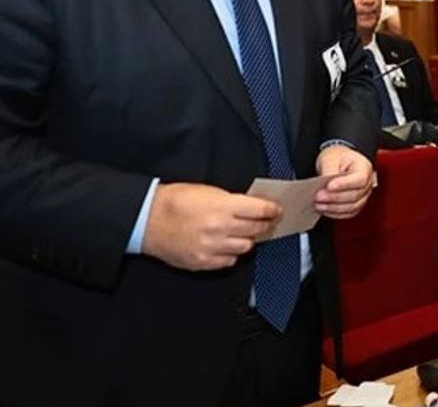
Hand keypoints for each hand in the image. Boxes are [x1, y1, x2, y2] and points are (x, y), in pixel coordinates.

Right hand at [141, 183, 281, 270]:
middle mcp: (220, 228)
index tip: (276, 211)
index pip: (260, 210)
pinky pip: (229, 261)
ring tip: (242, 233)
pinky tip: (226, 245)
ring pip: (246, 247)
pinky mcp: (203, 261)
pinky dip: (231, 253)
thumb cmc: (175, 201)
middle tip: (264, 221)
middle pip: (257, 230)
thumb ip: (232, 200)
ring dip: (247, 240)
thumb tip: (252, 206)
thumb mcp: (207, 190)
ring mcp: (212, 247)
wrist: (147, 219)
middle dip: (263, 224)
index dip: (272, 210)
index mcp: (223, 206)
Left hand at [314, 144, 374, 218]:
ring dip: (334, 208)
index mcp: (364, 167)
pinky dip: (336, 213)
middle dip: (335, 198)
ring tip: (318, 204)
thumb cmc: (337, 158)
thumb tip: (324, 187)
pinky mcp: (356, 204)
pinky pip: (349, 213)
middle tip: (318, 196)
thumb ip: (329, 172)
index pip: (359, 179)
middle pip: (355, 195)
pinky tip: (324, 209)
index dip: (344, 185)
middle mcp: (367, 183)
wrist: (338, 162)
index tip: (329, 186)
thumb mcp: (330, 159)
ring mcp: (363, 195)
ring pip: (352, 207)